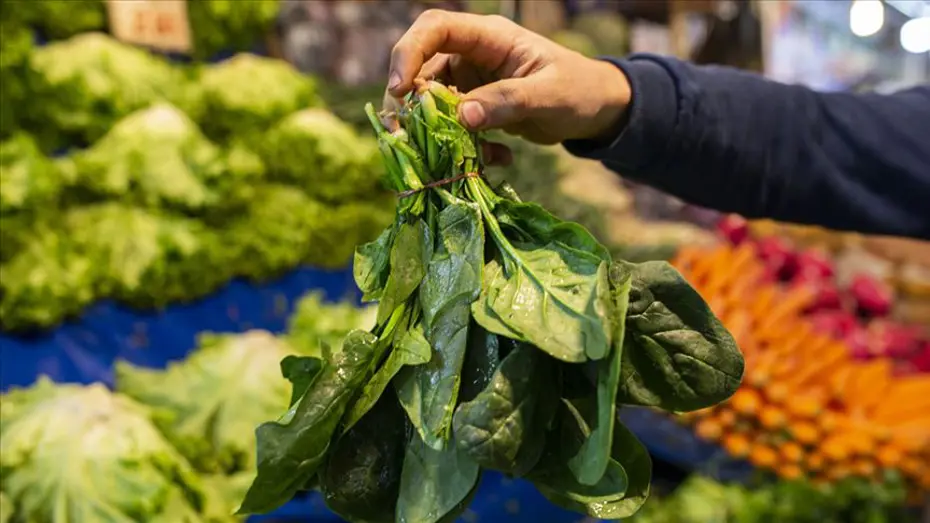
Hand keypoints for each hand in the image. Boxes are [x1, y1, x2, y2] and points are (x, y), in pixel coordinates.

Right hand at [387, 9, 631, 161]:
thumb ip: (507, 102)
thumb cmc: (579, 91)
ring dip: (438, 133)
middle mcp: (472, 55)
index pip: (434, 29)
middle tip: (408, 138)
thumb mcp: (549, 96)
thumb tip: (462, 116)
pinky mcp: (475, 108)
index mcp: (489, 37)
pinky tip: (497, 159)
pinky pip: (452, 127)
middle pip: (421, 69)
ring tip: (460, 158)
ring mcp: (471, 82)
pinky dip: (464, 147)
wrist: (595, 111)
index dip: (409, 53)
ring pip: (432, 104)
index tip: (399, 89)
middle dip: (412, 105)